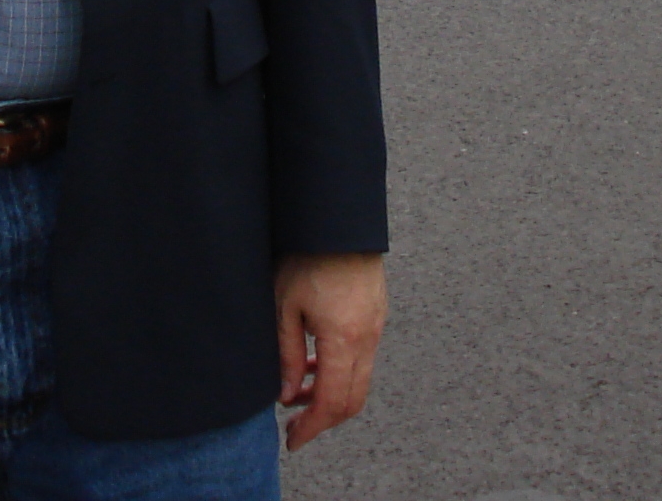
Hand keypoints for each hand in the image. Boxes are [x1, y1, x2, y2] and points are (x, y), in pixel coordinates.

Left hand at [273, 251, 385, 450]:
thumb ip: (287, 354)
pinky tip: (313, 364)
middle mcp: (367, 339)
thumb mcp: (284, 307)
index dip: (312, 427)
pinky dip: (340, 373)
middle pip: (352, 400)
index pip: (332, 402)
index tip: (292, 440)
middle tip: (293, 426)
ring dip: (330, 395)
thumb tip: (287, 394)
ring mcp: (375, 328)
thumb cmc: (307, 257)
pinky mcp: (376, 316)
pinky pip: (362, 359)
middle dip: (322, 420)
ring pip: (359, 381)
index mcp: (343, 339)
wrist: (338, 221)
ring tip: (296, 393)